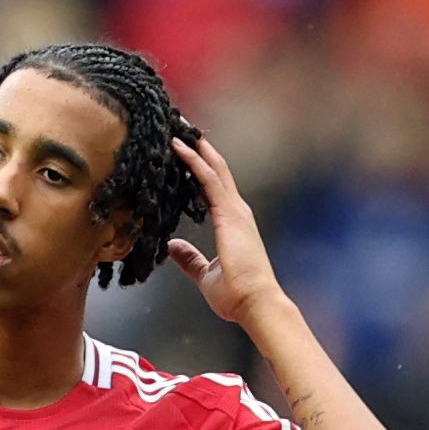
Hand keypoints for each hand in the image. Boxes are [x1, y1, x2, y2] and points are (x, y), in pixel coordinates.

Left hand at [164, 133, 285, 332]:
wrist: (255, 303)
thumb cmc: (237, 294)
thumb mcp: (204, 274)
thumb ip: (189, 258)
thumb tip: (172, 247)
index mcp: (232, 223)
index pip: (213, 187)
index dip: (199, 167)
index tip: (183, 151)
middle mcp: (236, 211)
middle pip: (216, 170)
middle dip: (199, 147)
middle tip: (180, 127)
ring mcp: (235, 210)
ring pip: (213, 167)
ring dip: (195, 146)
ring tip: (177, 126)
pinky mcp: (230, 214)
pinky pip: (209, 179)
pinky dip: (194, 161)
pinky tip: (179, 147)